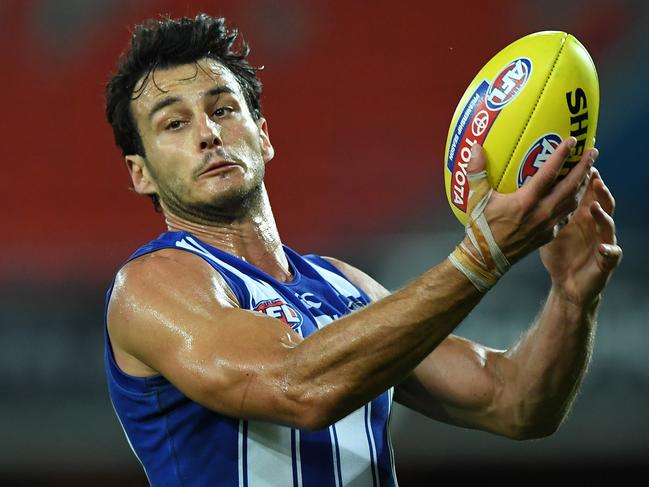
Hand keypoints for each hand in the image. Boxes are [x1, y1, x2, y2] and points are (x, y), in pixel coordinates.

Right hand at [468, 137, 594, 264]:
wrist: (486, 259)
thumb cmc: (481, 228)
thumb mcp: (476, 199)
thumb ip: (477, 172)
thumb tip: (475, 148)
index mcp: (526, 201)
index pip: (550, 173)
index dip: (562, 155)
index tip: (572, 140)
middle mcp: (542, 212)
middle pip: (570, 186)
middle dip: (584, 167)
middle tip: (592, 152)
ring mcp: (548, 225)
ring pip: (573, 201)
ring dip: (583, 184)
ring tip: (589, 170)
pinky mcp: (548, 235)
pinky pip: (567, 216)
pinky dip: (575, 204)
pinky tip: (576, 197)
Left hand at [540, 165, 621, 305]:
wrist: (569, 284)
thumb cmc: (559, 253)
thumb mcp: (546, 228)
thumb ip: (537, 208)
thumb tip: (513, 187)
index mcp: (578, 214)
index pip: (580, 189)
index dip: (581, 171)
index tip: (578, 153)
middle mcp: (593, 224)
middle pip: (598, 199)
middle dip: (596, 184)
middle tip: (591, 166)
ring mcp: (602, 240)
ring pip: (607, 223)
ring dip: (603, 212)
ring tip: (595, 203)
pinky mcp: (605, 262)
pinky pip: (611, 254)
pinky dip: (609, 250)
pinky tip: (601, 247)